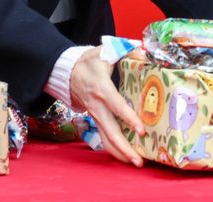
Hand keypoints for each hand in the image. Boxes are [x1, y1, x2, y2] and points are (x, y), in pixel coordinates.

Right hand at [69, 46, 144, 166]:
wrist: (68, 71)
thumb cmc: (90, 61)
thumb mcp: (106, 50)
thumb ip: (126, 49)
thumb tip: (144, 52)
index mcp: (101, 88)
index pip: (116, 106)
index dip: (129, 118)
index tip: (141, 131)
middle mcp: (97, 106)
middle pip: (110, 131)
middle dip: (124, 148)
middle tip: (139, 160)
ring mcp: (95, 114)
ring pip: (106, 138)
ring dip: (119, 152)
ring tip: (136, 162)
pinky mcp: (95, 118)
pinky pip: (104, 136)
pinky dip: (114, 148)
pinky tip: (126, 155)